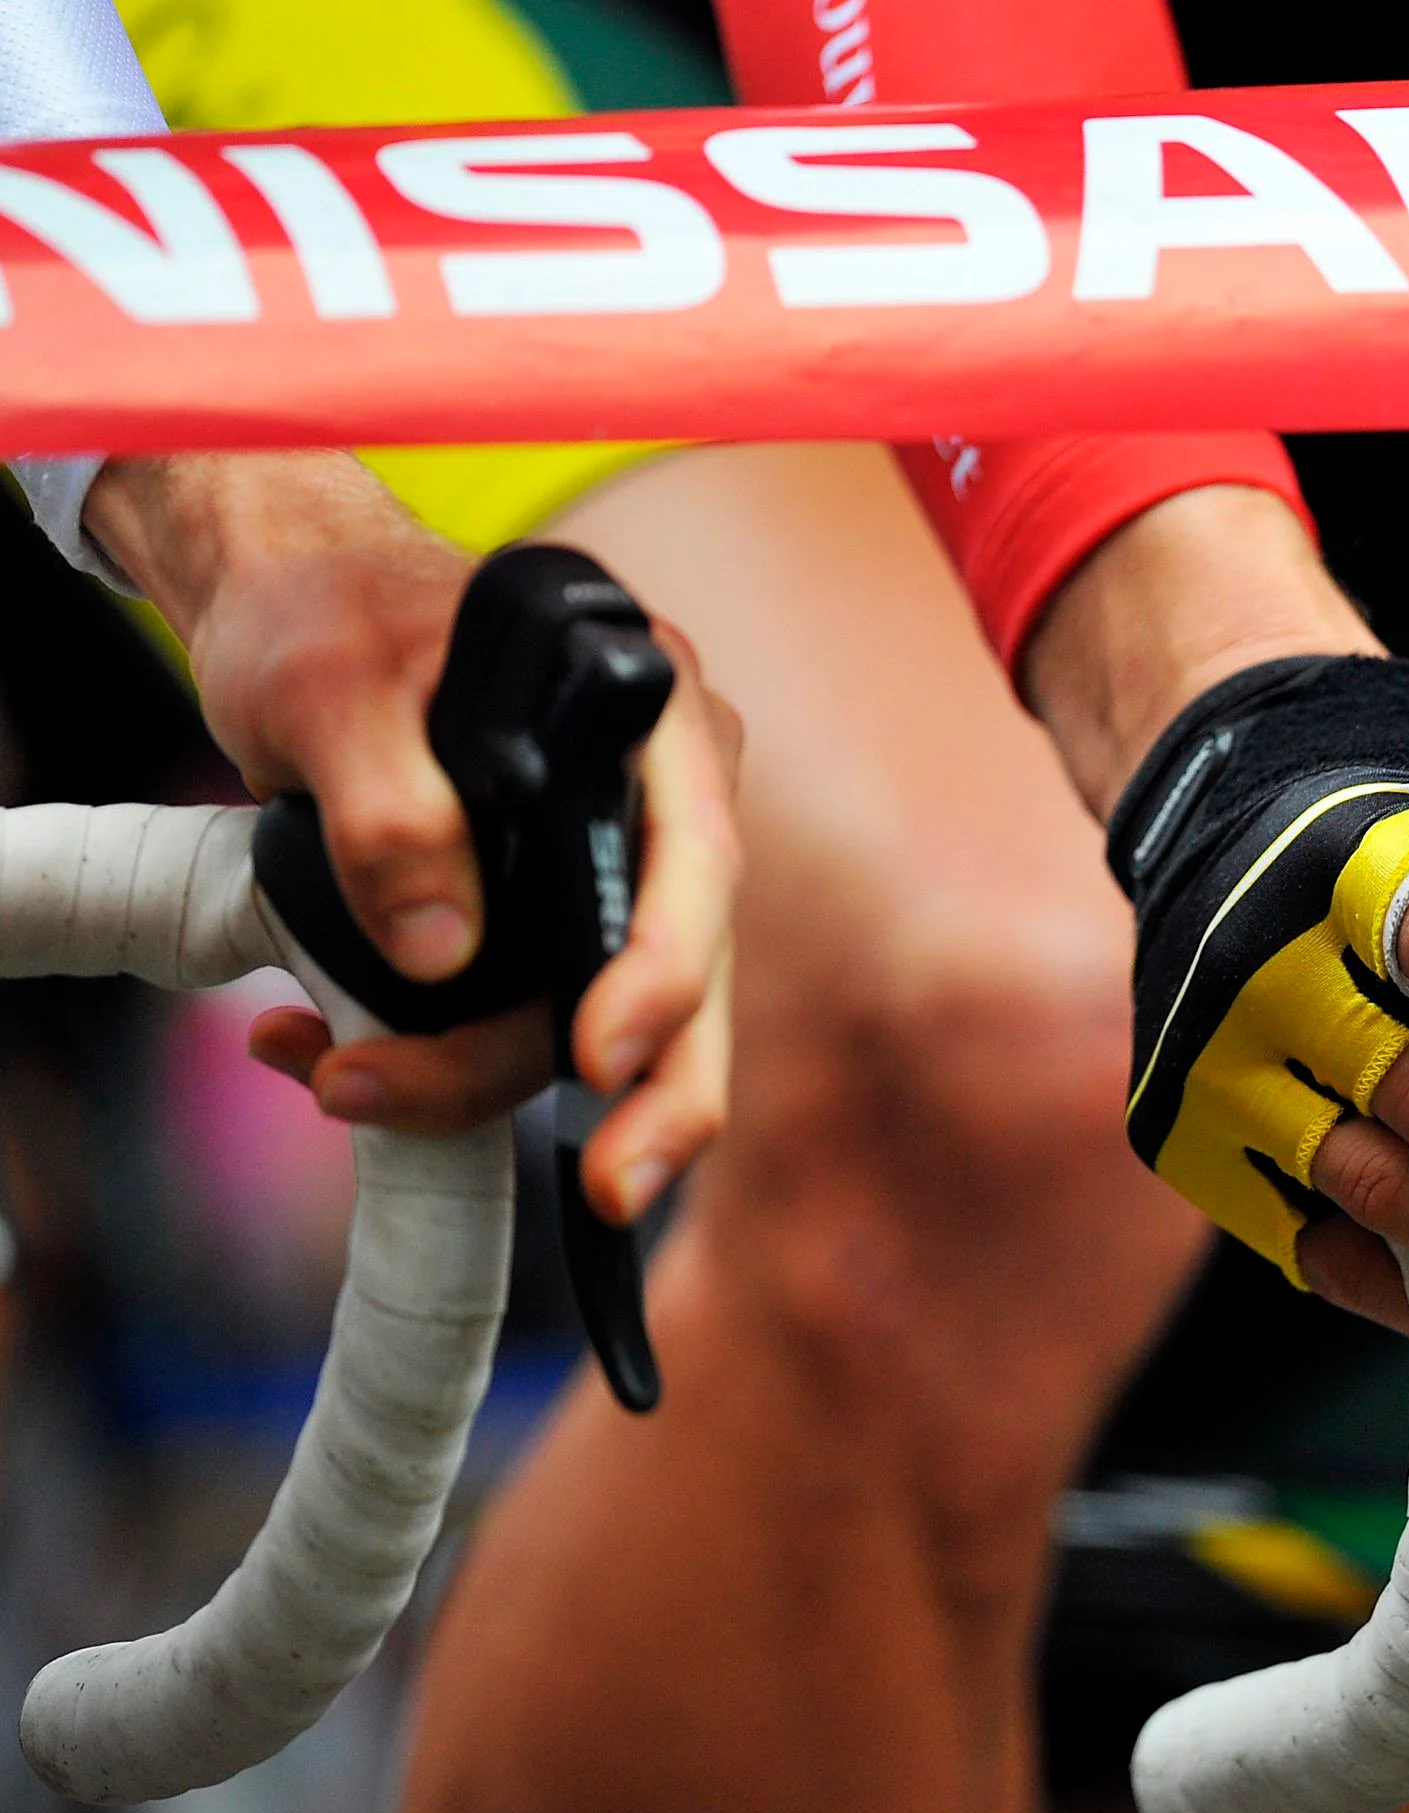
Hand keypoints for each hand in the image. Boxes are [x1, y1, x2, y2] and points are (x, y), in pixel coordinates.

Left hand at [91, 451, 743, 1221]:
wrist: (298, 612)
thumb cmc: (329, 618)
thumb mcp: (328, 687)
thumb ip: (387, 804)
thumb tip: (440, 955)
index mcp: (651, 721)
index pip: (697, 859)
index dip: (662, 970)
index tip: (595, 1060)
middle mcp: (661, 806)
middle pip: (688, 976)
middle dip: (648, 1100)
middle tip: (605, 1192)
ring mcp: (615, 873)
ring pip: (600, 1023)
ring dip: (474, 1080)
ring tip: (330, 1077)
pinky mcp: (552, 927)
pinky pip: (525, 1023)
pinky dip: (437, 1061)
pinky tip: (333, 1057)